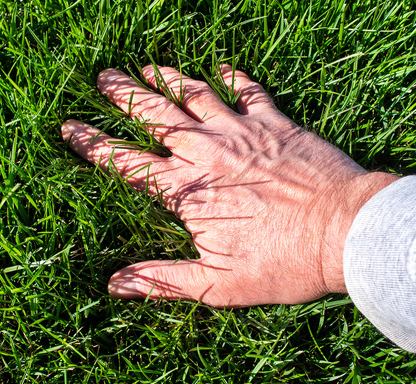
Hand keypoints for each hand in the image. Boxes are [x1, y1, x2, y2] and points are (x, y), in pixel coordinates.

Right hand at [62, 65, 397, 306]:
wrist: (346, 231)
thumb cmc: (284, 263)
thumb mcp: (217, 285)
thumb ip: (164, 280)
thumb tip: (115, 284)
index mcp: (187, 191)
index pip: (126, 163)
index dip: (93, 145)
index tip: (70, 128)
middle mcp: (207, 152)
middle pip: (156, 116)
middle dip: (124, 95)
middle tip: (104, 77)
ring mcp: (242, 131)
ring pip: (195, 95)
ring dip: (167, 79)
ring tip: (146, 67)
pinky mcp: (277, 122)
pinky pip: (250, 90)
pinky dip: (234, 77)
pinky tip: (224, 67)